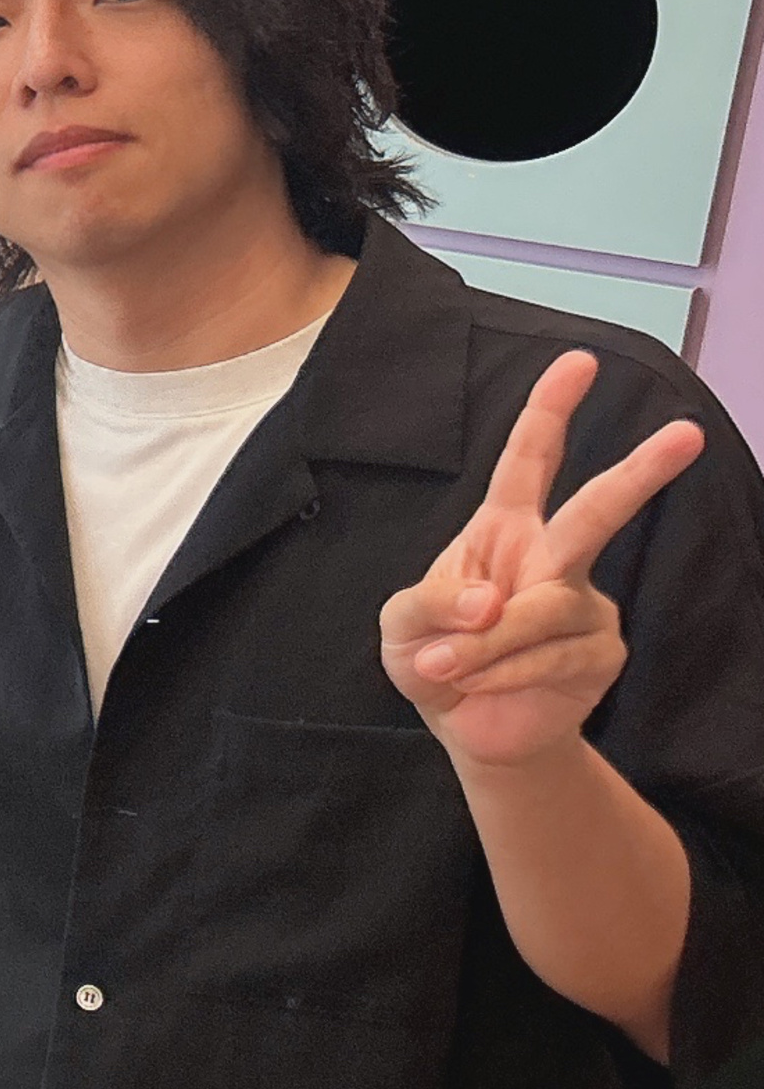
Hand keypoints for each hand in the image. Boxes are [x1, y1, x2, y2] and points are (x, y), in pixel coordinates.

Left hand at [380, 350, 702, 768]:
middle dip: (642, 471)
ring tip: (447, 666)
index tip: (579, 361)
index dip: (550, 411)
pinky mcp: (602, 653)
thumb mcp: (402, 626)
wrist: (468, 728)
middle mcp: (554, 557)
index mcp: (504, 530)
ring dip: (483, 644)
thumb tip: (489, 600)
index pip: (529, 460)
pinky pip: (553, 655)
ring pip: (542, 609)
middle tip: (687, 433)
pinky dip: (501, 671)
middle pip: (598, 508)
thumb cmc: (433, 658)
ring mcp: (585, 604)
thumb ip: (427, 603)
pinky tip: (477, 683)